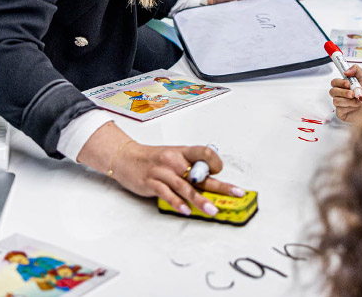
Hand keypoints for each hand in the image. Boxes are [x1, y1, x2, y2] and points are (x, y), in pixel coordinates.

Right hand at [79, 125, 242, 215]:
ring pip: (184, 187)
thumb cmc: (152, 159)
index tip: (219, 171)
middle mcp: (173, 160)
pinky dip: (176, 203)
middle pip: (200, 174)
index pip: (204, 152)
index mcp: (182, 152)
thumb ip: (190, 168)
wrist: (124, 157)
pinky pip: (166, 193)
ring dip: (200, 200)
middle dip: (221, 186)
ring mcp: (162, 171)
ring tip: (212, 210)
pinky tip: (185, 211)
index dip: (214, 161)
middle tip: (237, 193)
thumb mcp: (172, 156)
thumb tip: (211, 181)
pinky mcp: (151, 182)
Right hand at [330, 64, 361, 120]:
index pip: (334, 82)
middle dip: (343, 92)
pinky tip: (355, 107)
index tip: (348, 83)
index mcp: (344, 86)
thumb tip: (346, 71)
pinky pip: (339, 108)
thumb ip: (356, 70)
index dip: (339, 82)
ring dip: (348, 100)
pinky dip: (348, 106)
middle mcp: (341, 95)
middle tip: (353, 94)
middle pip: (332, 91)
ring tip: (358, 101)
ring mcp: (340, 104)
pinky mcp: (340, 113)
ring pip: (335, 100)